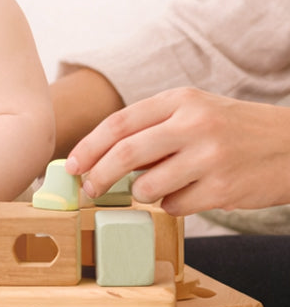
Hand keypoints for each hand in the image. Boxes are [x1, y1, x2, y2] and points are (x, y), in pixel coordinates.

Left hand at [66, 87, 289, 215]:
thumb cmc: (234, 131)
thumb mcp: (195, 112)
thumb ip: (152, 128)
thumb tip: (98, 157)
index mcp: (182, 100)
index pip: (119, 123)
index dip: (89, 147)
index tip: (72, 166)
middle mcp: (195, 124)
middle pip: (125, 153)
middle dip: (98, 175)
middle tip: (89, 189)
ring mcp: (211, 157)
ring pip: (147, 185)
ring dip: (142, 193)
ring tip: (158, 186)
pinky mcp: (223, 188)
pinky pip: (174, 206)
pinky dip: (171, 205)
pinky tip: (190, 194)